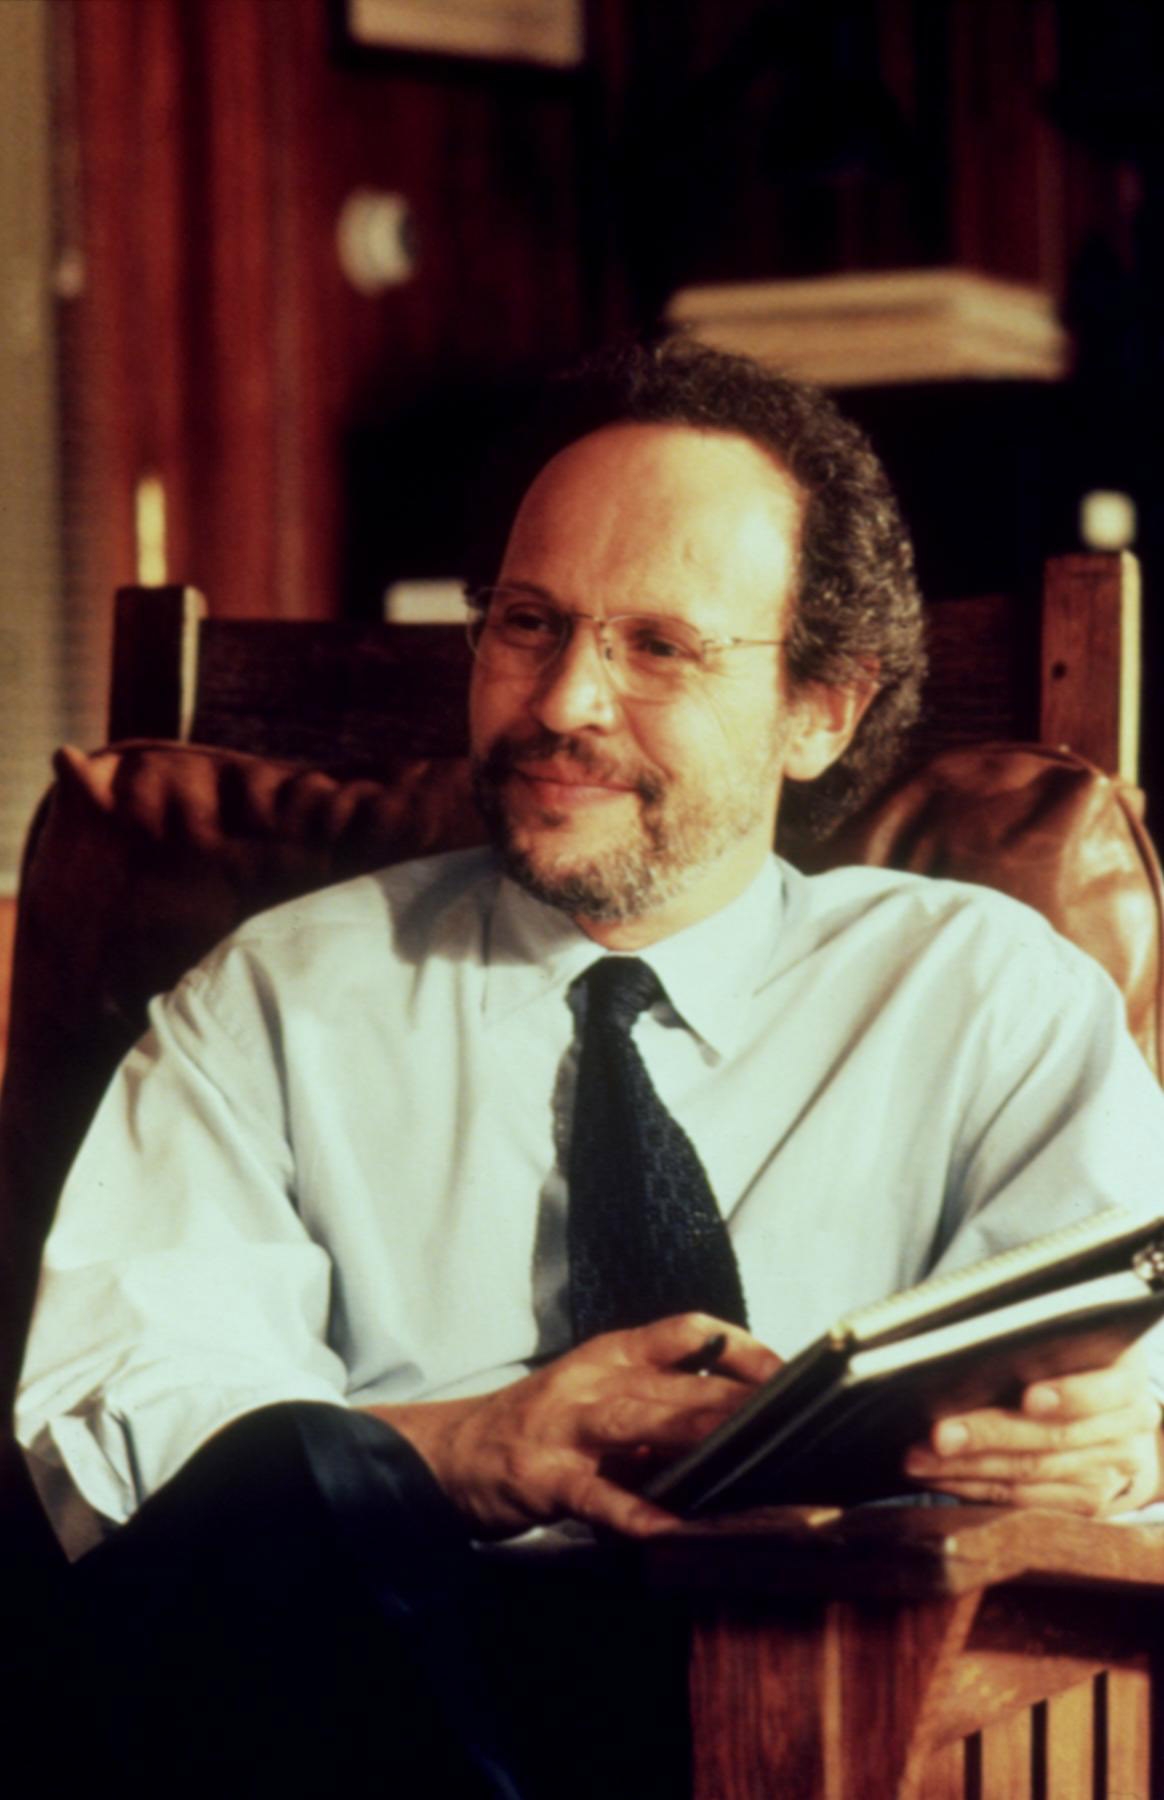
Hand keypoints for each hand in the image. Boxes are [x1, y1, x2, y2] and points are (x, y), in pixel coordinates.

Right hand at [369, 1312, 779, 1539]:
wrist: (448, 1453)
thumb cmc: (536, 1428)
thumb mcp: (595, 1400)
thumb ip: (655, 1407)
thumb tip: (732, 1426)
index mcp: (610, 1355)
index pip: (684, 1332)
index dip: (738, 1346)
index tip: (785, 1371)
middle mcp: (591, 1381)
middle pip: (673, 1383)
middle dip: (734, 1402)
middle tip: (792, 1419)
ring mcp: (564, 1427)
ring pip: (639, 1423)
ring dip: (694, 1438)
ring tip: (746, 1454)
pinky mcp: (542, 1476)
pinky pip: (595, 1495)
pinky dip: (632, 1513)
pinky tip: (669, 1530)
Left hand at [903, 1344, 1163, 1515]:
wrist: (1127, 1430)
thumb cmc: (1083, 1370)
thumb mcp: (1079, 1346)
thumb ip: (1042, 1343)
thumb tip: (970, 1340)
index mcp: (1125, 1379)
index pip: (1103, 1389)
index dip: (1068, 1395)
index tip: (1030, 1397)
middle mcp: (1125, 1429)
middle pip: (1052, 1437)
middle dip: (989, 1435)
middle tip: (939, 1433)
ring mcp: (1107, 1472)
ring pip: (1029, 1473)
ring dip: (967, 1468)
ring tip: (920, 1458)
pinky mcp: (1085, 1503)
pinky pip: (1022, 1498)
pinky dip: (974, 1487)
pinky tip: (940, 1476)